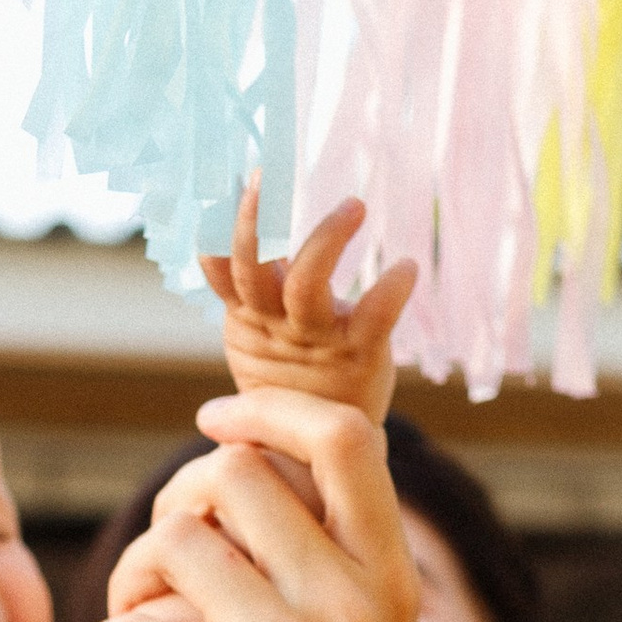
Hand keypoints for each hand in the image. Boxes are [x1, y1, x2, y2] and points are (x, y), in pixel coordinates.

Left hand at [77, 389, 422, 621]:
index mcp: (393, 582)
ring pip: (170, 543)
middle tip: (154, 572)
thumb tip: (257, 459)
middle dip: (172, 507)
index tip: (211, 420)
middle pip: (234, 475)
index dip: (268, 407)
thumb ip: (329, 565)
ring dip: (125, 582)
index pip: (345, 438)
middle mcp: (355, 606)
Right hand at [202, 177, 416, 427]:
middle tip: (265, 174)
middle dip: (254, 221)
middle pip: (252, 266)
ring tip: (355, 206)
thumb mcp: (261, 334)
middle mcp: (274, 323)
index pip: (220, 263)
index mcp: (247, 315)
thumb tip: (233, 212)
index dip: (215, 223)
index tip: (220, 176)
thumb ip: (251, 286)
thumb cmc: (295, 379)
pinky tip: (407, 267)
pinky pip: (372, 318)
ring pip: (304, 284)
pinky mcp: (356, 353)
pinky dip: (389, 291)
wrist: (319, 448)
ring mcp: (313, 339)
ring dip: (326, 240)